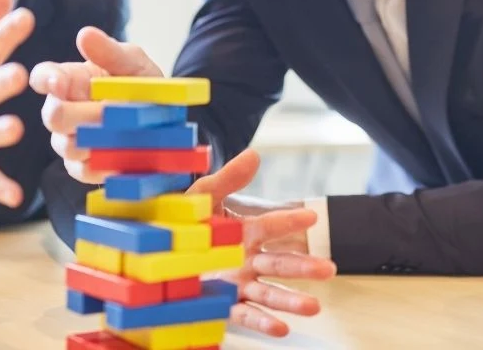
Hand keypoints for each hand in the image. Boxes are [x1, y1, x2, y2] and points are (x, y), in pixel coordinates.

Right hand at [30, 26, 161, 183]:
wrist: (168, 125)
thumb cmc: (144, 87)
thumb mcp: (135, 64)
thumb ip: (110, 52)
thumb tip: (85, 34)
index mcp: (70, 80)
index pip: (43, 77)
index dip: (46, 80)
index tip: (59, 83)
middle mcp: (62, 110)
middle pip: (52, 116)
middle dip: (82, 114)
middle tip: (111, 111)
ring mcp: (68, 140)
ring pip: (66, 145)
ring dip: (98, 139)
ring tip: (124, 132)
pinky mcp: (81, 167)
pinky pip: (82, 170)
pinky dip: (104, 164)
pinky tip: (122, 156)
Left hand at [190, 149, 336, 336]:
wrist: (154, 254)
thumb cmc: (180, 223)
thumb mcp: (201, 198)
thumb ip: (228, 179)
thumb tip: (254, 154)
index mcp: (244, 233)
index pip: (272, 226)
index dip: (290, 220)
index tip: (311, 215)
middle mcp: (246, 260)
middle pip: (279, 264)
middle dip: (304, 267)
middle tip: (328, 269)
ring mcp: (237, 284)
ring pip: (269, 293)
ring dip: (291, 301)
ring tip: (314, 307)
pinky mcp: (224, 305)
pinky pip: (245, 315)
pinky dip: (263, 323)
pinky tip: (281, 328)